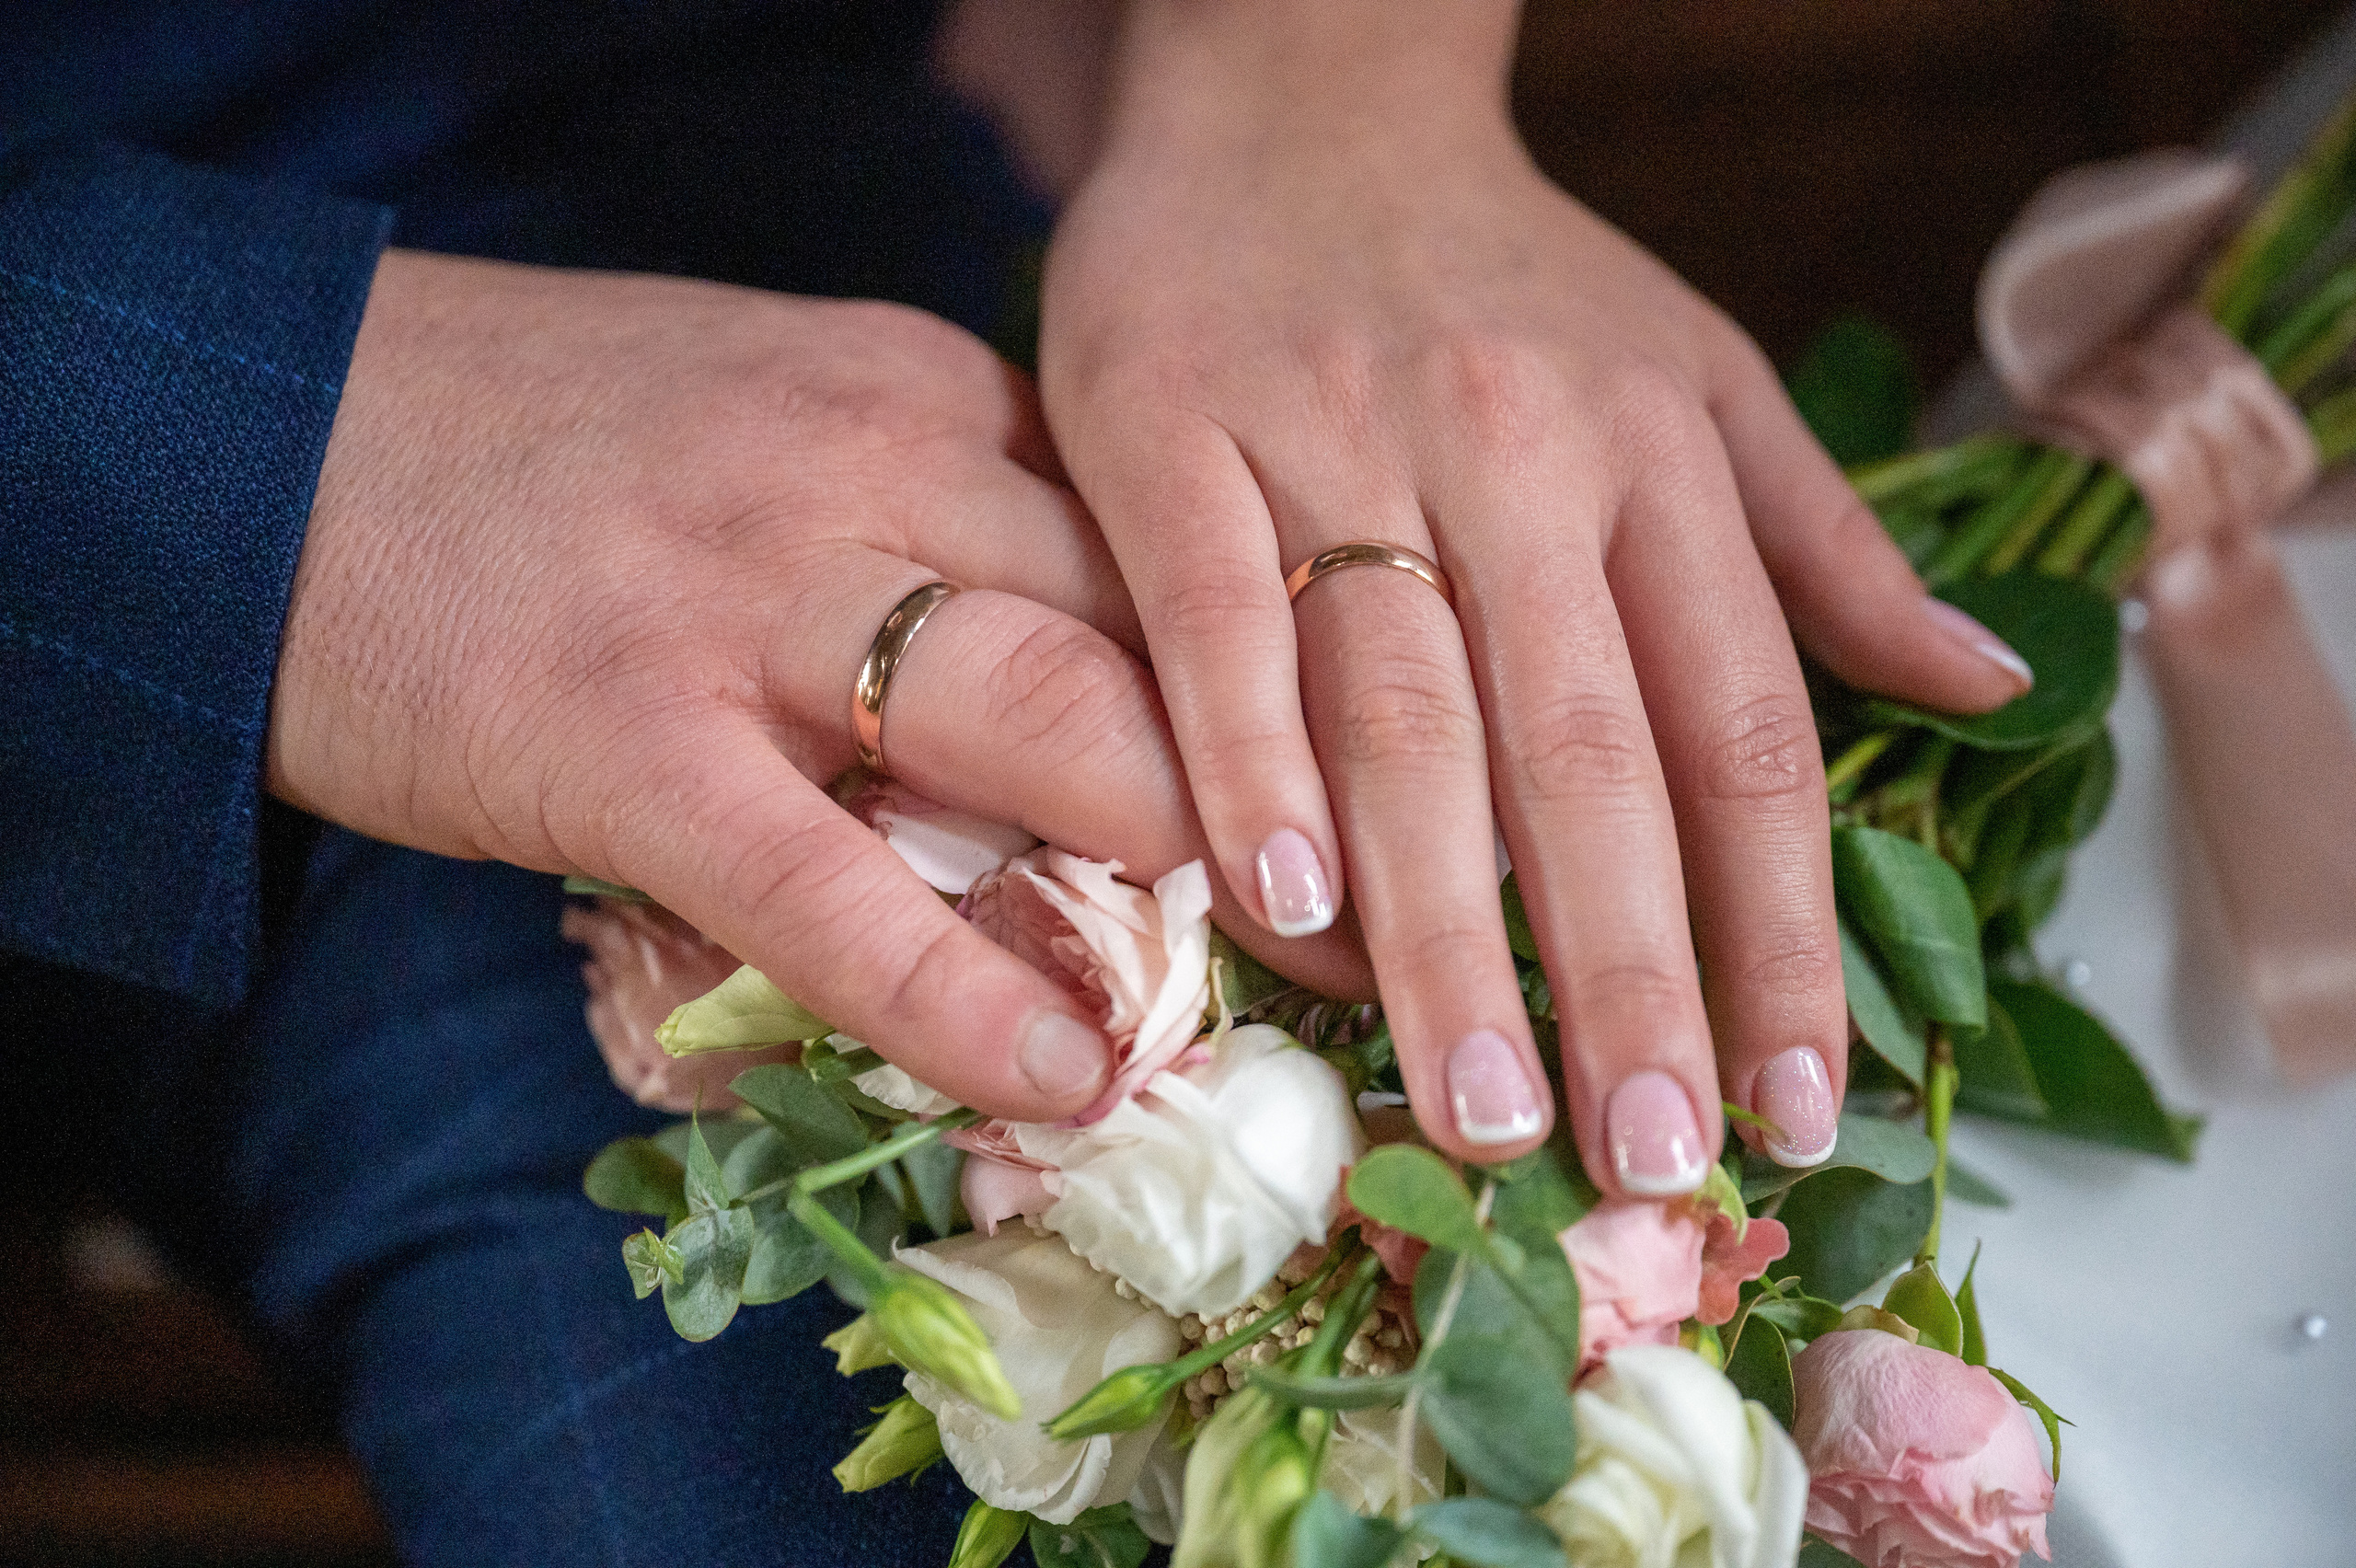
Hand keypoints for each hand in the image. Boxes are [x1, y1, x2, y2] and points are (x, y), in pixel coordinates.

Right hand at [272, 250, 1369, 1122]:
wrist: (270, 424)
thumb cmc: (552, 446)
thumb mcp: (788, 422)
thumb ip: (953, 520)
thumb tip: (1115, 672)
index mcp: (930, 396)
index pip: (1180, 538)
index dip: (1305, 672)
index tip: (1412, 780)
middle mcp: (873, 474)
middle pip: (1161, 627)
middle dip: (1308, 777)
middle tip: (1428, 906)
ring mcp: (749, 603)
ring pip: (1043, 725)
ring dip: (1197, 871)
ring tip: (1318, 997)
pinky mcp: (624, 737)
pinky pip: (831, 886)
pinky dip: (958, 988)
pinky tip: (1071, 1070)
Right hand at [1037, 4, 2031, 1187]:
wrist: (1297, 91)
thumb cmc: (1506, 273)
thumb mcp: (1703, 376)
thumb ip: (1827, 544)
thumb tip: (1983, 687)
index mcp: (1658, 462)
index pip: (1748, 732)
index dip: (1783, 932)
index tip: (1795, 1106)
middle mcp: (1523, 458)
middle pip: (1594, 754)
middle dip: (1628, 973)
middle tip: (1639, 1161)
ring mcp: (1342, 439)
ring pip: (1415, 711)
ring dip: (1452, 923)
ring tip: (1482, 1104)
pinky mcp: (1174, 428)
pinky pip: (1223, 619)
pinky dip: (1254, 759)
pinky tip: (1286, 905)